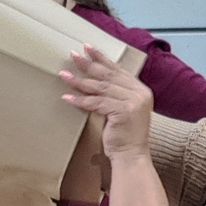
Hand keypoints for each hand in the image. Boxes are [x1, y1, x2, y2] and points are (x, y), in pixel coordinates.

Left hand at [60, 44, 152, 161]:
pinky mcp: (123, 111)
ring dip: (80, 81)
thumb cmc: (125, 137)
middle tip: (72, 55)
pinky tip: (67, 97)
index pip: (118, 70)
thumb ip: (116, 96)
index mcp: (141, 90)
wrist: (132, 157)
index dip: (102, 58)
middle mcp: (140, 93)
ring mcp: (133, 102)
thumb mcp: (123, 111)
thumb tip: (94, 81)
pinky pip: (97, 102)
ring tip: (64, 74)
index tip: (87, 48)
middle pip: (109, 75)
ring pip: (101, 87)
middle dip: (89, 64)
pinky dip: (81, 100)